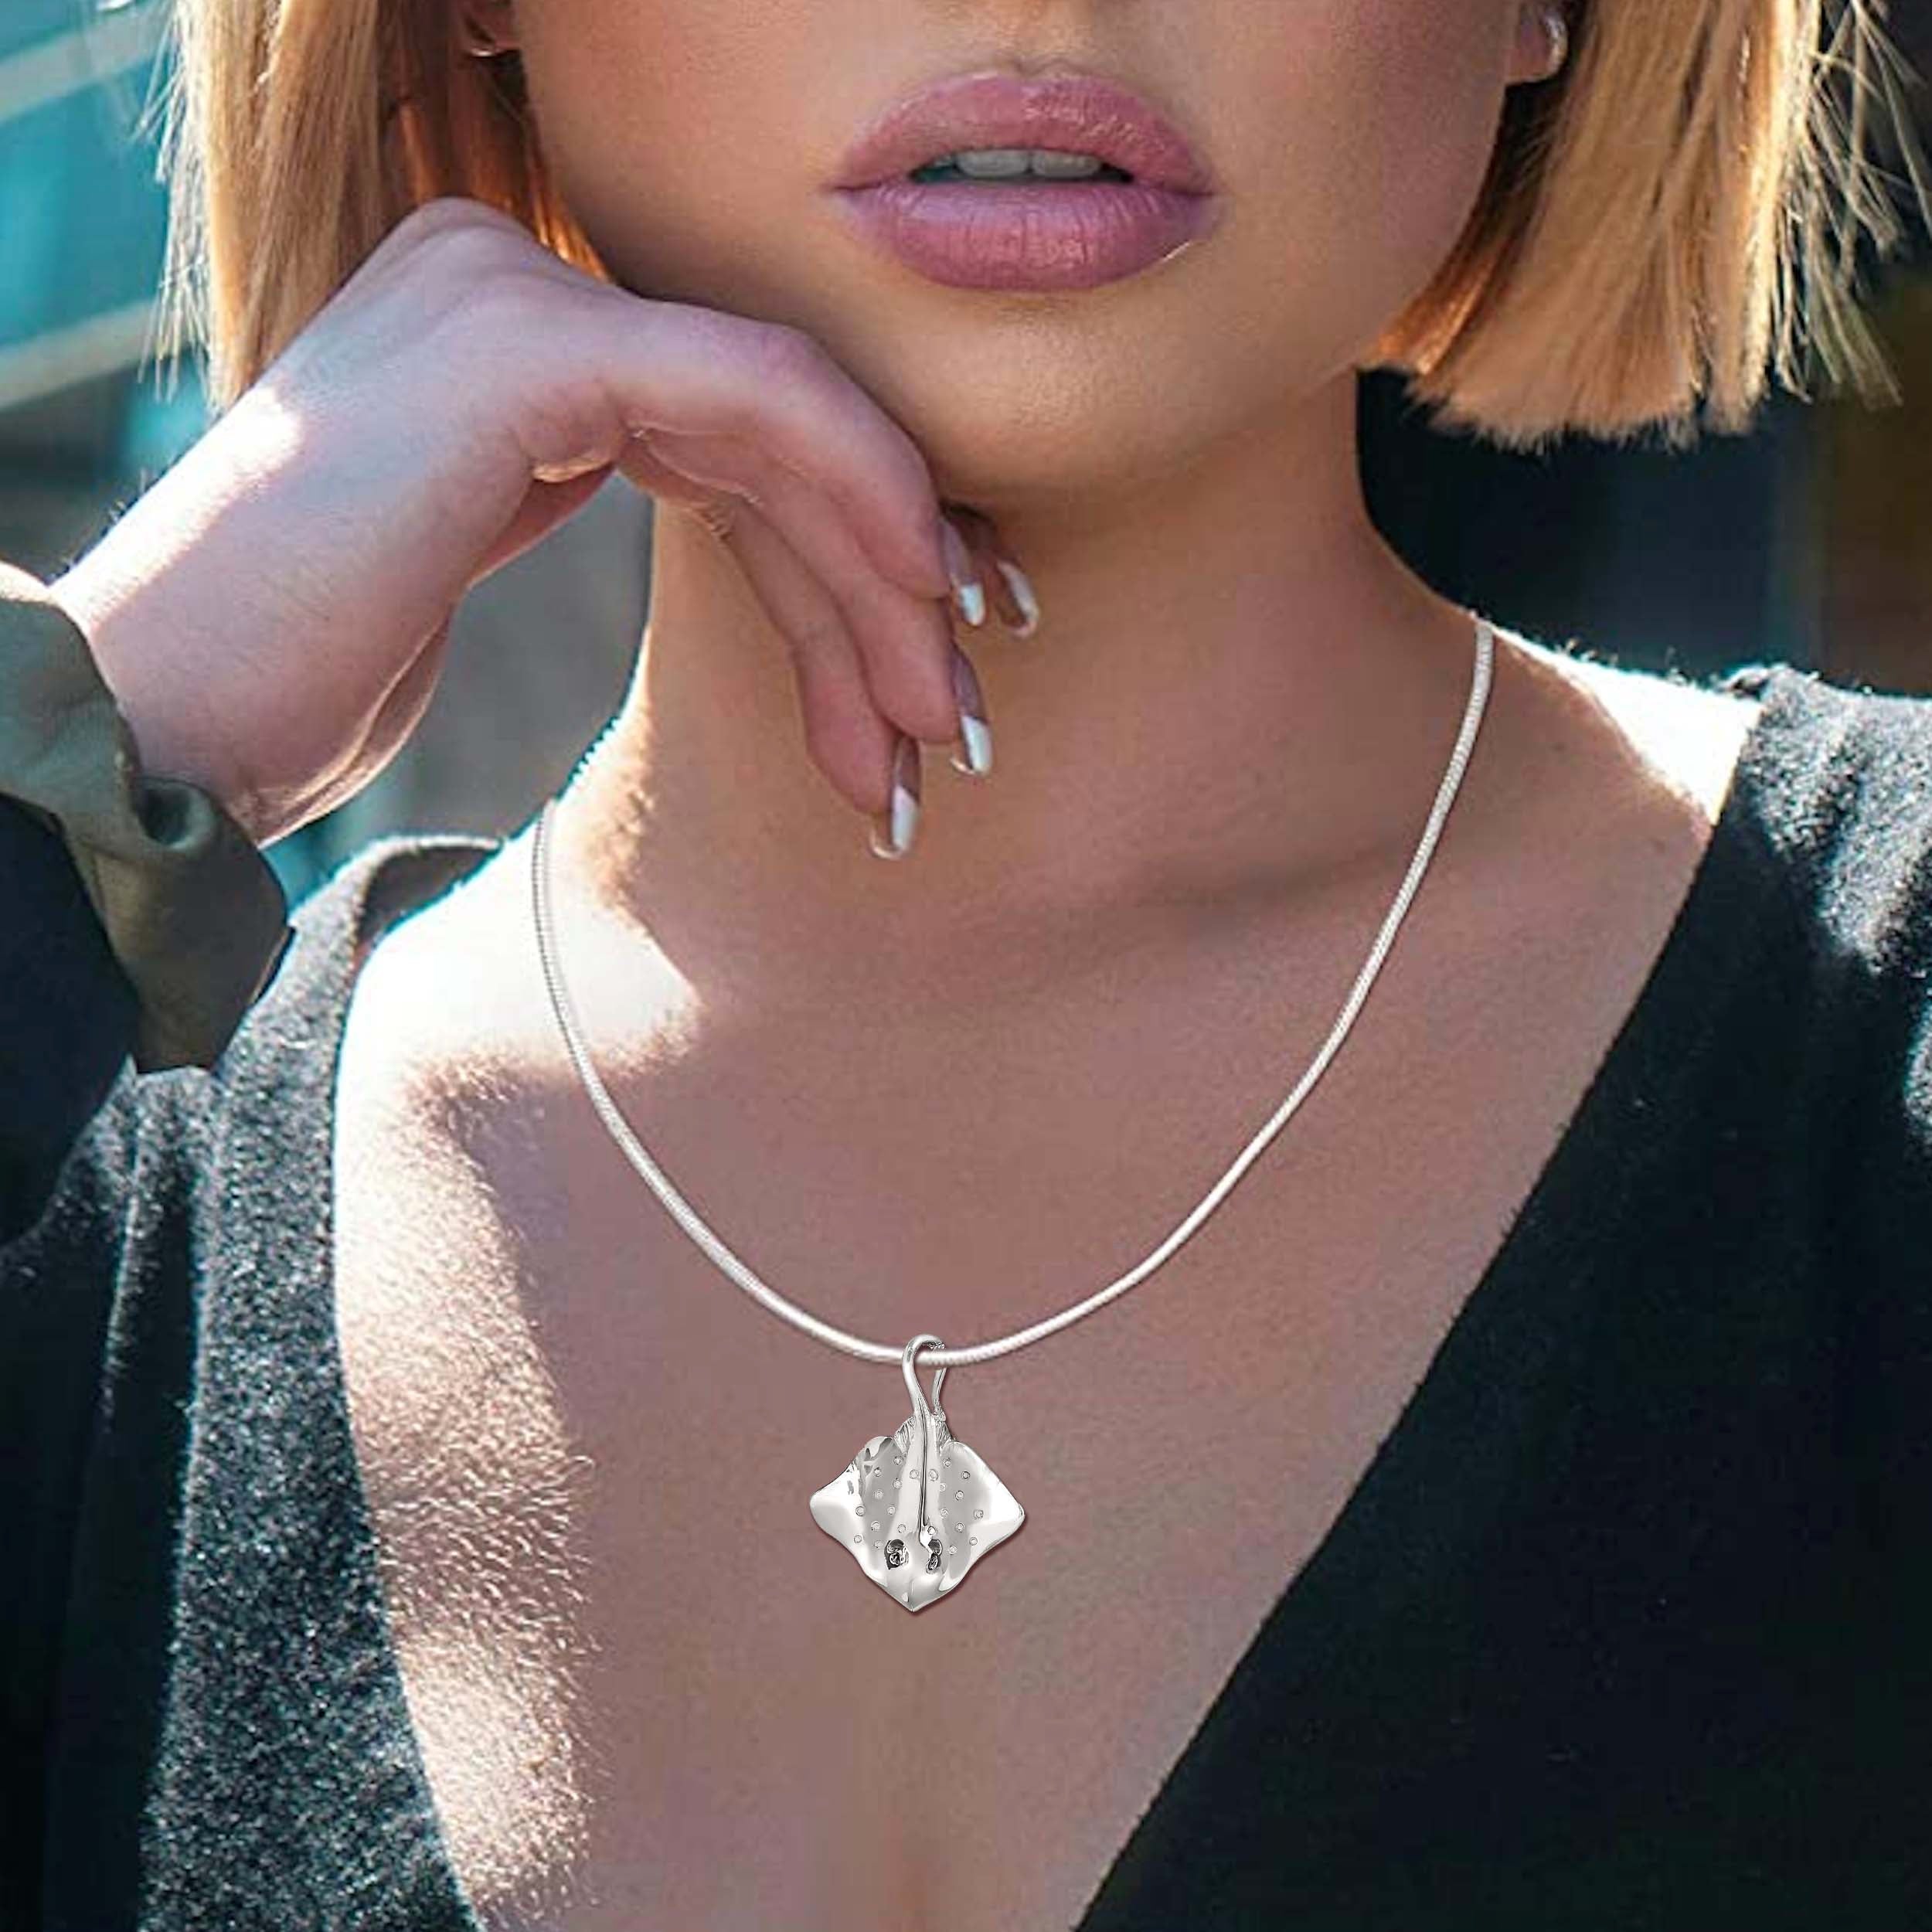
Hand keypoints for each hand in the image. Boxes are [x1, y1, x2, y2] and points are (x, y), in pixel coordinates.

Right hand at [48, 196, 1027, 846]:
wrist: (155, 712)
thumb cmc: (288, 671)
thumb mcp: (448, 554)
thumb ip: (565, 484)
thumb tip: (715, 516)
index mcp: (492, 326)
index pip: (720, 423)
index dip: (845, 542)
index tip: (928, 659)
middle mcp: (506, 281)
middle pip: (759, 434)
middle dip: (880, 586)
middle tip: (955, 720)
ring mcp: (508, 295)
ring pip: (779, 422)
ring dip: (885, 582)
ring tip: (941, 724)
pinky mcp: (522, 346)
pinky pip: (750, 393)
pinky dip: (856, 490)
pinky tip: (924, 593)